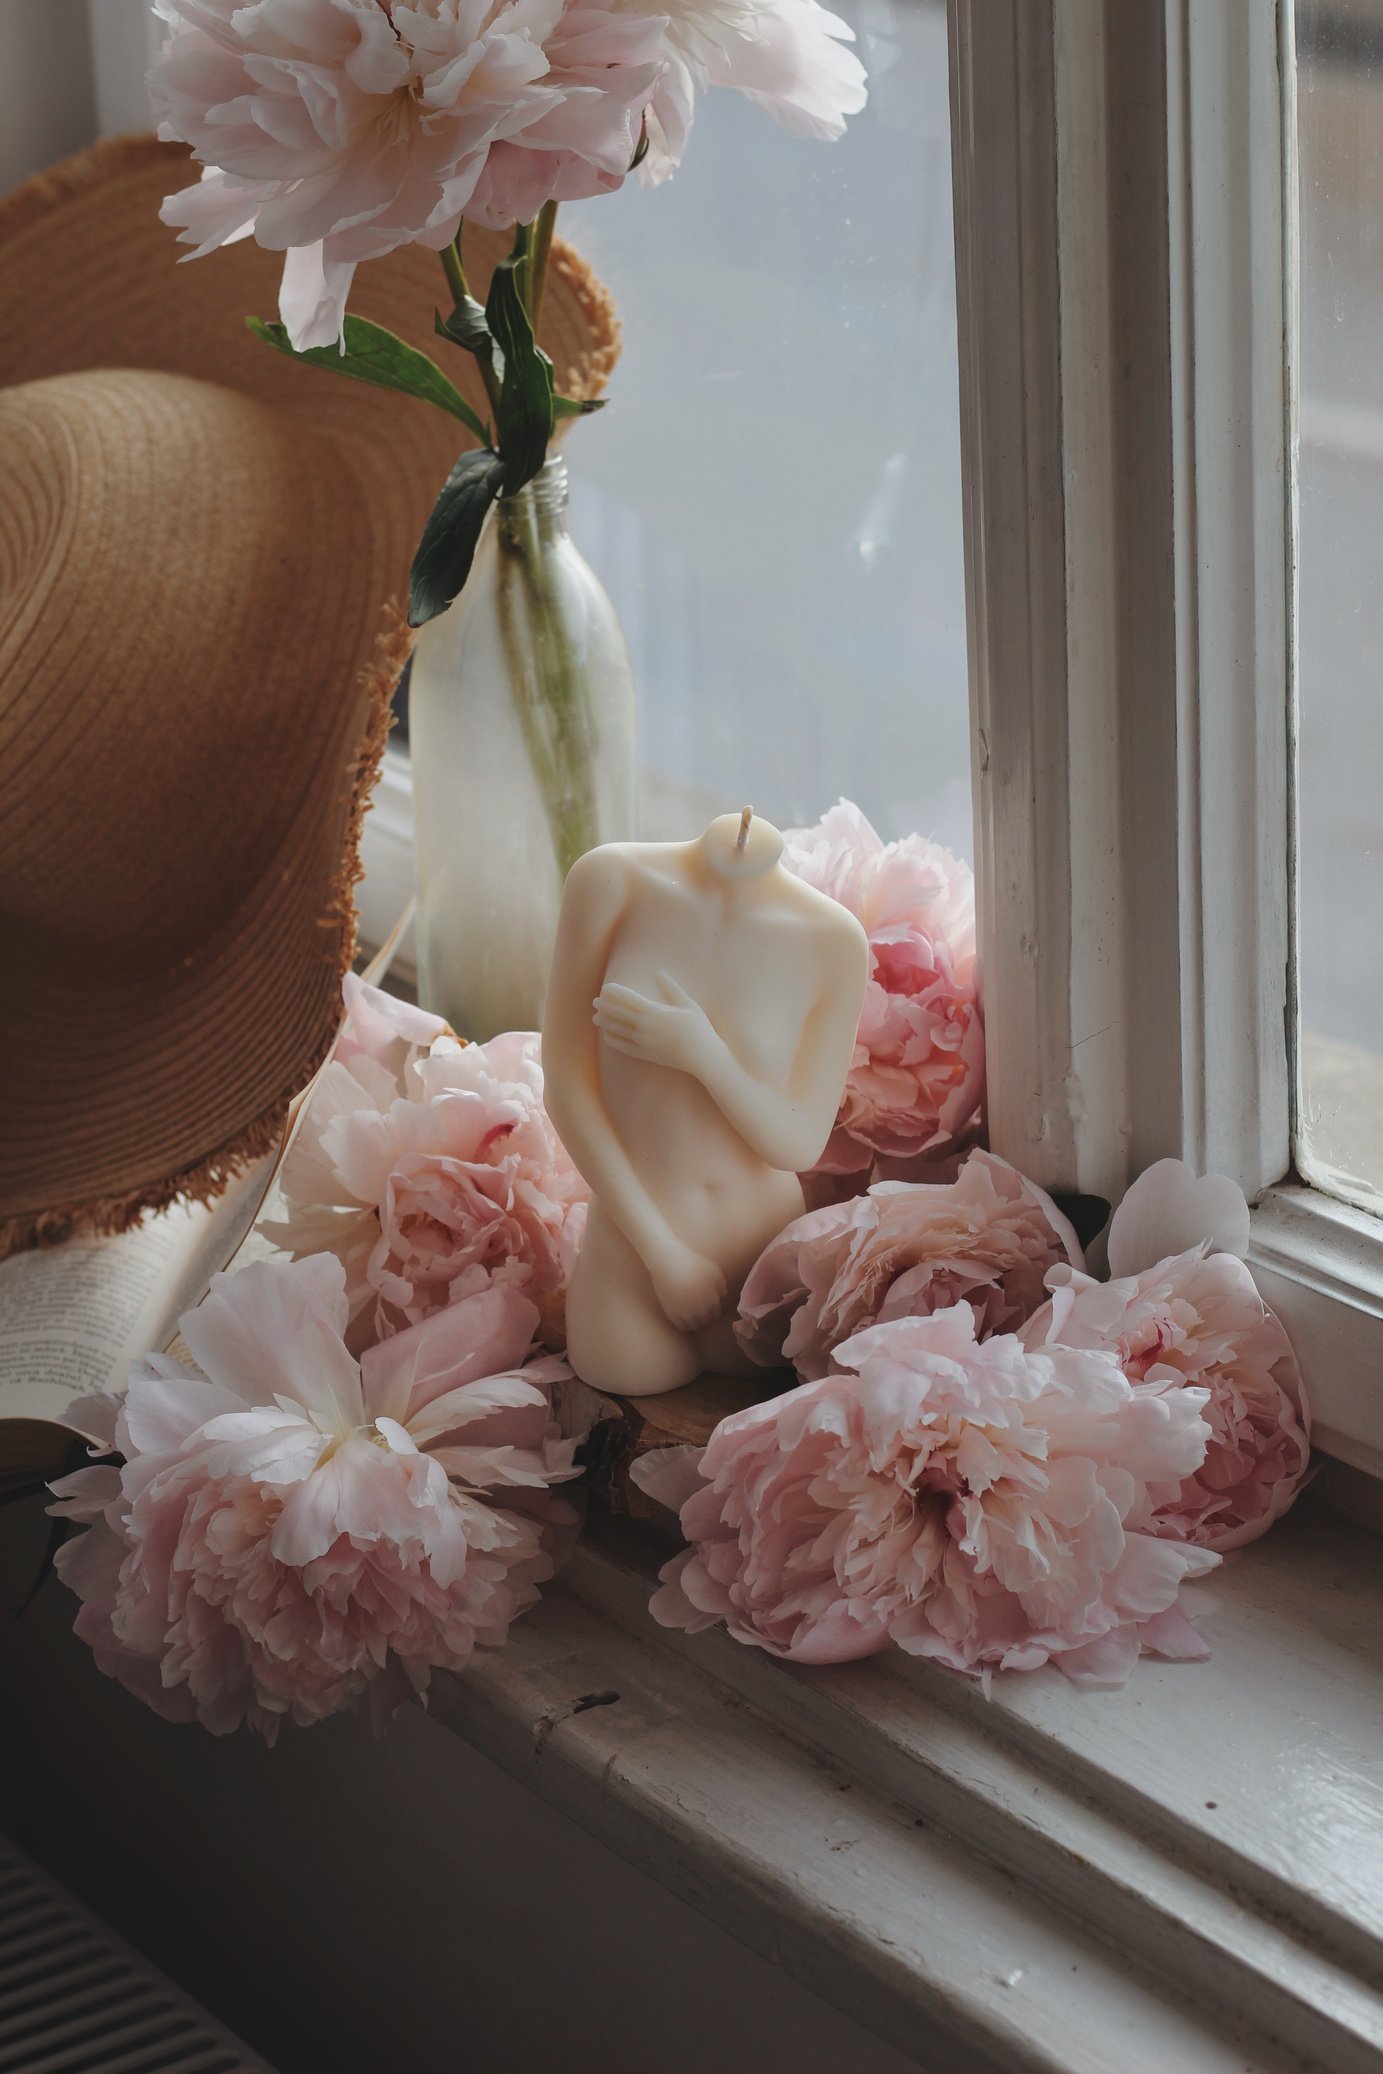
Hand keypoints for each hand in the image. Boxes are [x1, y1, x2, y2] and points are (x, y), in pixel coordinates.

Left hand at [593, 971, 718, 1077]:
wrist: (702, 1056)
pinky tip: (607, 1034)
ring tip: (596, 1017)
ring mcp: (643, 1042)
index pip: (628, 998)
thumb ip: (671, 987)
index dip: (614, 992)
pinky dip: (611, 1039)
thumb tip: (659, 972)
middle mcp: (645, 1026)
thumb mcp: (687, 1003)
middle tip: (595, 1001)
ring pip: (616, 1030)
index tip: (605, 987)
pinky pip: (622, 1046)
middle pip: (617, 1013)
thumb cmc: (698, 1027)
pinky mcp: (644, 1054)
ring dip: (604, 1022)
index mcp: (654, 1011)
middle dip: (604, 1006)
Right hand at [648, 1238, 727, 1332]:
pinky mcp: (672, 1313)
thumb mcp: (713, 1270)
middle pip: (705, 1321)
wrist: (668, 1261)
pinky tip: (683, 1319)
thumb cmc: (692, 1262)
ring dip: (695, 1323)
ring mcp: (685, 1312)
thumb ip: (721, 1285)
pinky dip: (684, 1325)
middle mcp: (700, 1309)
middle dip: (705, 1318)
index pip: (715, 1314)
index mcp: (712, 1299)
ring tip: (692, 1318)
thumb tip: (722, 1297)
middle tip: (700, 1313)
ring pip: (693, 1326)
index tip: (708, 1309)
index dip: (713, 1312)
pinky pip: (681, 1326)